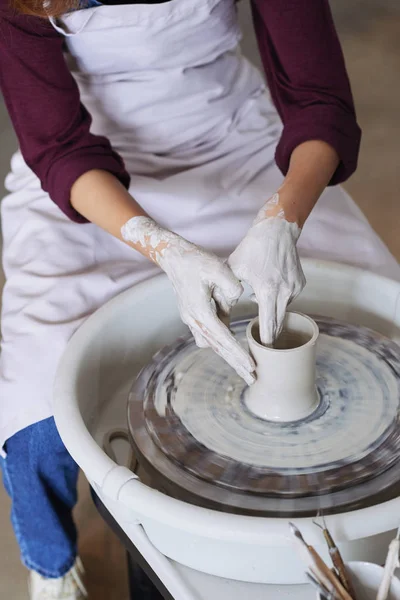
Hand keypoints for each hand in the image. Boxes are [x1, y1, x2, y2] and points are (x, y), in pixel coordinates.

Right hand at [121, 216, 255, 384]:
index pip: (223, 338)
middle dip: (235, 364)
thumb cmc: (195, 260)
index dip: (238, 354)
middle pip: (217, 348)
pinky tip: (235, 346)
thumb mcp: (217, 268)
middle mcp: (194, 320)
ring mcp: (192, 319)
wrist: (174, 256)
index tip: (252, 366)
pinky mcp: (194, 315)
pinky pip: (209, 334)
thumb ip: (230, 285)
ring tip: (247, 367)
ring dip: (229, 355)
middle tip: (253, 379)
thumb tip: (237, 299)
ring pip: (213, 344)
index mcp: (200, 311)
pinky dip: (222, 342)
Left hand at [228, 194, 304, 345]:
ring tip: (260, 306)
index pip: (268, 325)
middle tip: (260, 346)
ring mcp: (295, 288)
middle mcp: (285, 291)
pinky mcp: (300, 283)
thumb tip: (221, 312)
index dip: (265, 341)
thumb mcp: (233, 269)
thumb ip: (226, 291)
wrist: (277, 230)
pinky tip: (270, 287)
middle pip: (279, 323)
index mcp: (267, 290)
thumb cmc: (251, 249)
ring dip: (272, 313)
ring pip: (283, 310)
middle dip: (269, 335)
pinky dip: (279, 299)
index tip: (261, 352)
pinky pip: (288, 299)